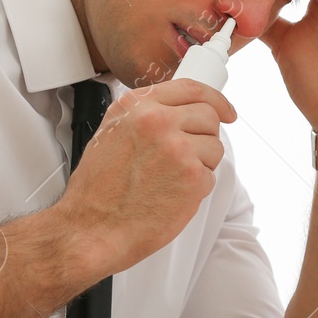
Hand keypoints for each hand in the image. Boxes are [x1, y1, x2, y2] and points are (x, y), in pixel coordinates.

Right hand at [59, 78, 236, 277]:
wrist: (93, 229)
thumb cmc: (97, 191)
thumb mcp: (109, 134)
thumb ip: (143, 116)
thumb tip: (175, 112)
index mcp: (136, 106)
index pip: (190, 88)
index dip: (214, 99)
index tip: (224, 109)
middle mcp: (158, 122)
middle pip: (208, 116)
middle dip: (204, 136)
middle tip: (187, 155)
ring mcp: (178, 148)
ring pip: (214, 147)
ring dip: (200, 163)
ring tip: (169, 179)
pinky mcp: (193, 178)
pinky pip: (210, 175)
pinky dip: (196, 188)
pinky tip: (170, 195)